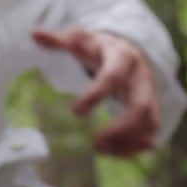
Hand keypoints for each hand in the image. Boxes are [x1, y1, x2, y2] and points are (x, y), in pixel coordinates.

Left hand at [32, 27, 160, 156]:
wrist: (130, 49)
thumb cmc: (100, 47)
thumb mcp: (80, 38)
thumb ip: (58, 39)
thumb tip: (34, 33)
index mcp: (122, 57)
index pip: (113, 77)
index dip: (96, 95)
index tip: (75, 112)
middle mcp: (141, 78)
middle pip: (142, 106)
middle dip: (121, 128)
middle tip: (96, 143)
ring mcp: (150, 95)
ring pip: (150, 123)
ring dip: (128, 142)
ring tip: (100, 150)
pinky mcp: (152, 110)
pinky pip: (151, 133)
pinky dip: (135, 147)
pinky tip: (113, 153)